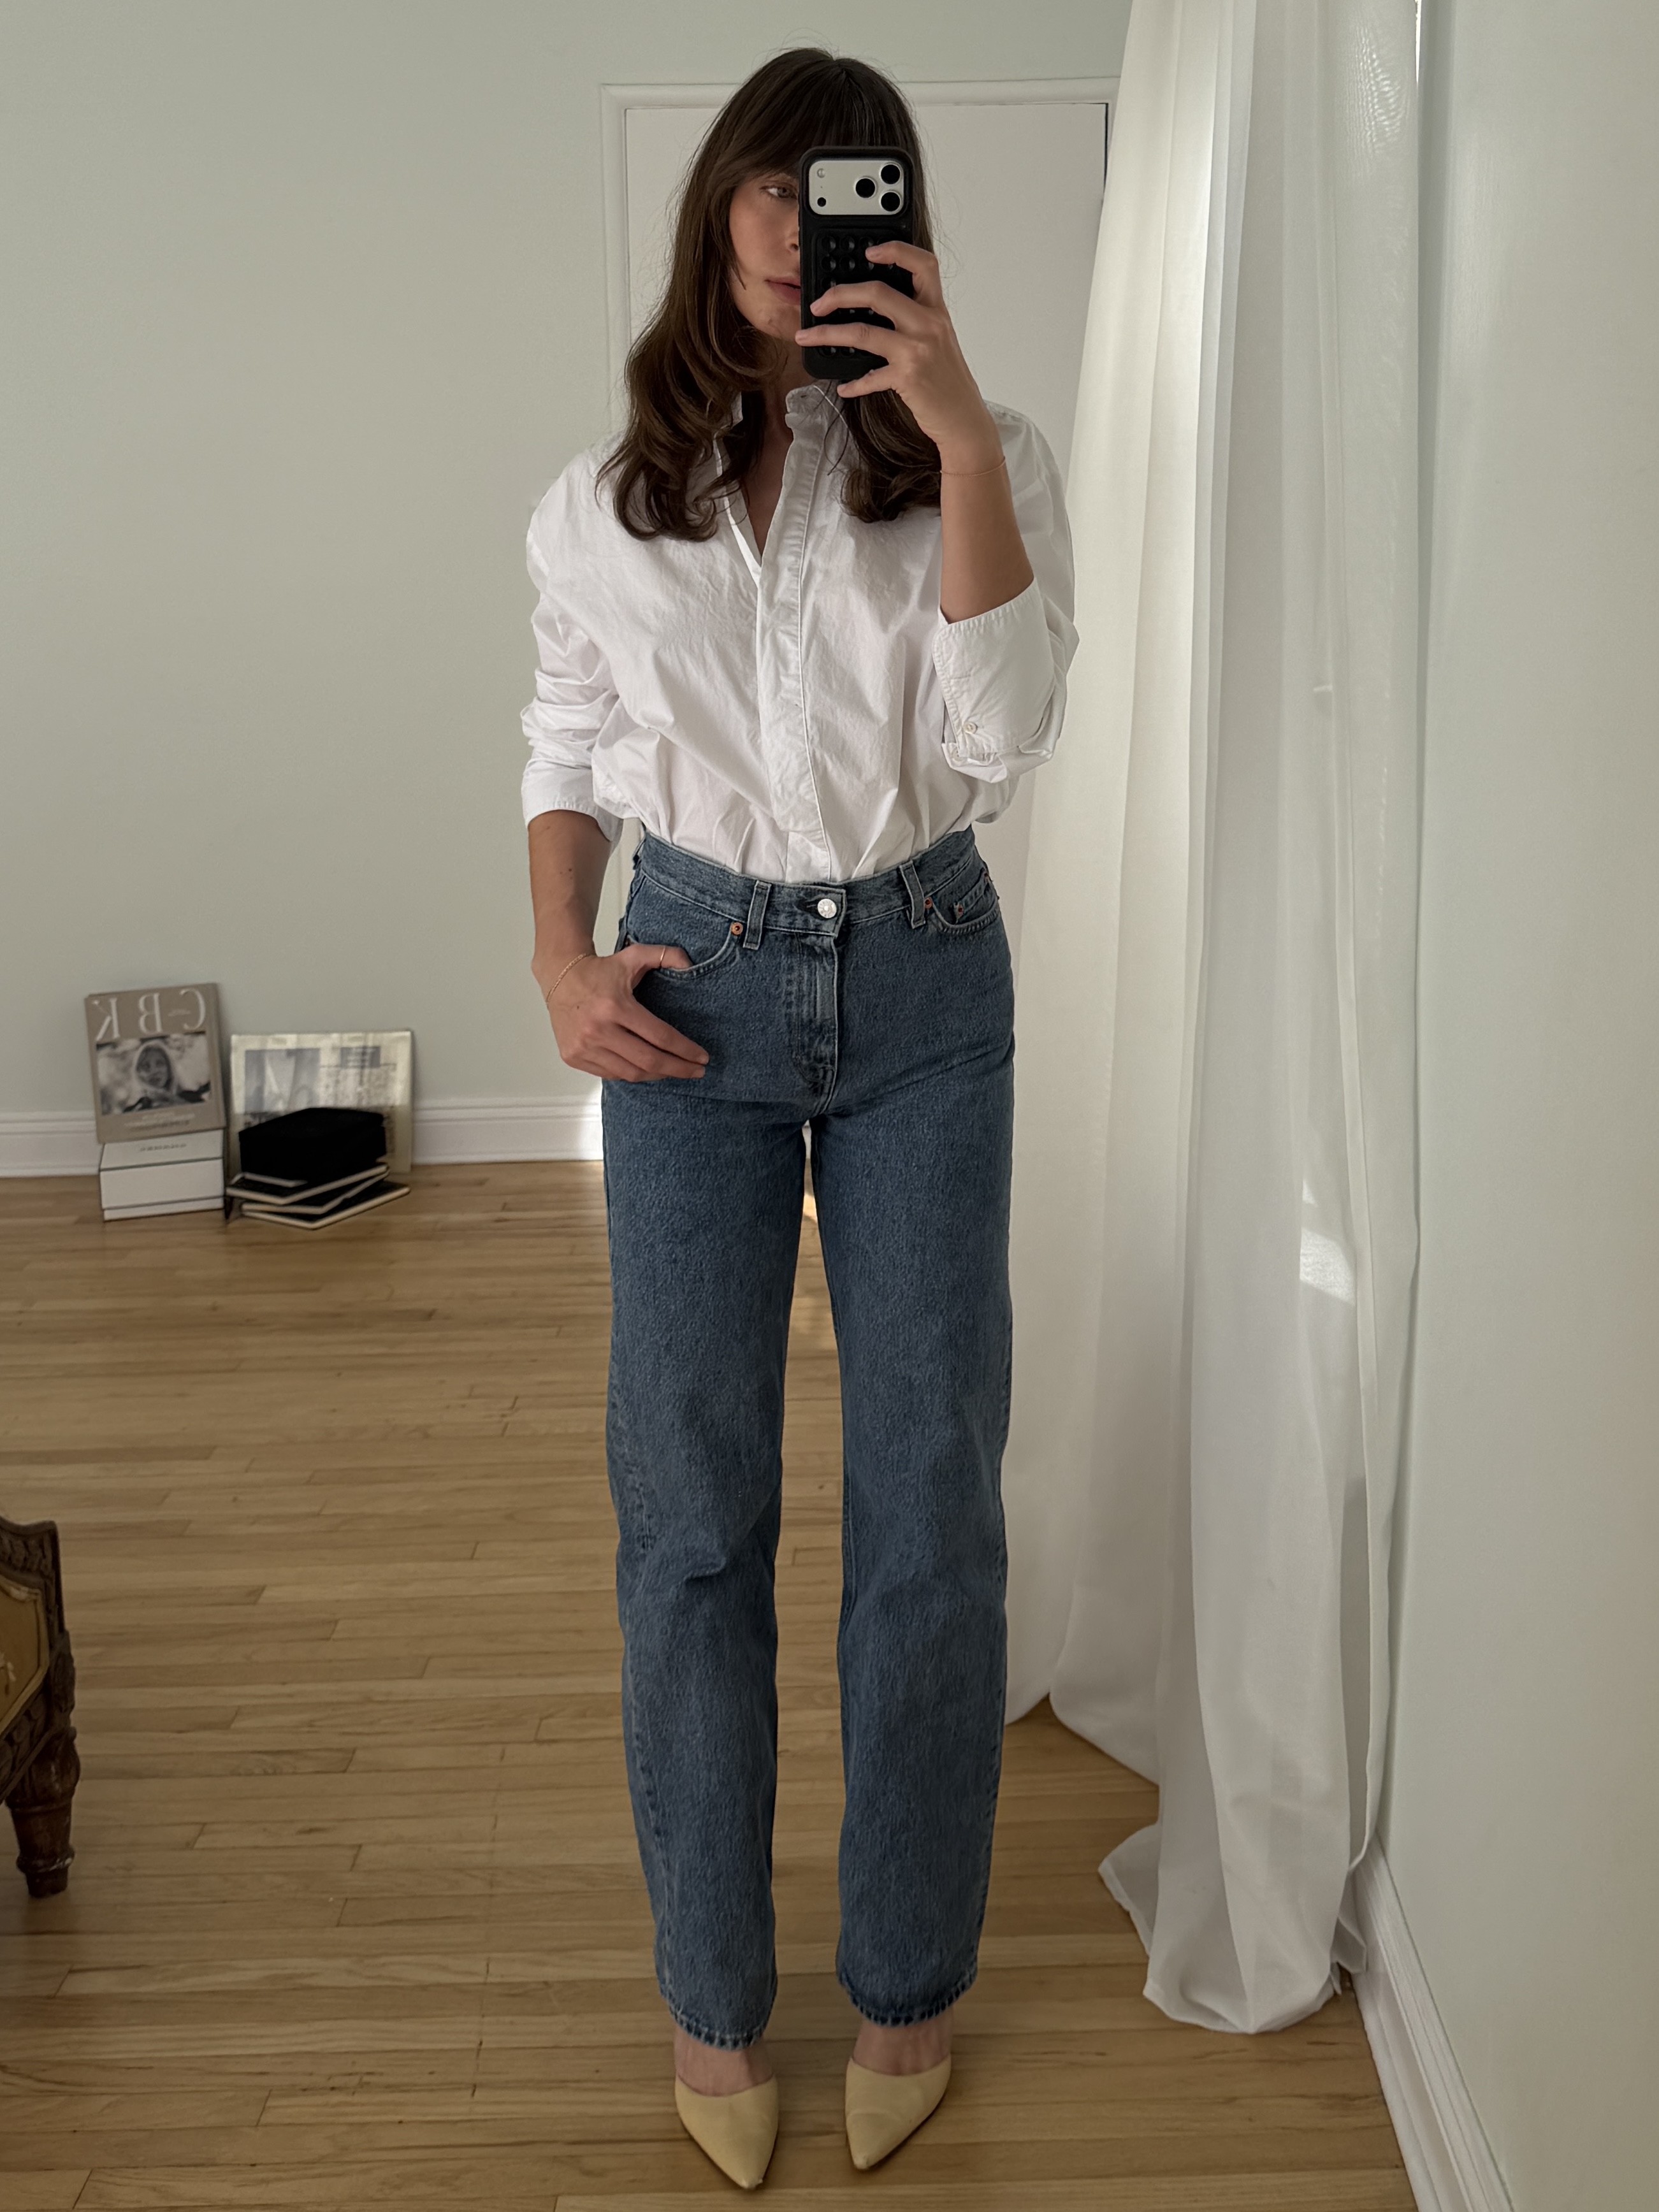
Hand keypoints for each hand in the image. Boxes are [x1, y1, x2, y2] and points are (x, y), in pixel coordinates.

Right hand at [536, 942, 709, 1081]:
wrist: (559, 976)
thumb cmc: (599, 970)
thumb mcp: (633, 955)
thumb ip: (665, 954)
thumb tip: (690, 963)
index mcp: (615, 1006)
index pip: (660, 1036)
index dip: (685, 1050)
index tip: (702, 1057)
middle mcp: (597, 1029)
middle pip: (648, 1061)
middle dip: (678, 1069)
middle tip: (697, 1071)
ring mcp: (583, 1046)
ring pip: (630, 1073)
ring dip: (657, 1075)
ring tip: (674, 1070)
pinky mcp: (573, 1056)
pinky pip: (611, 1074)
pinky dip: (632, 1074)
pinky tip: (647, 1069)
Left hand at [795, 241, 1002, 470]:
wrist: (963, 418)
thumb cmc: (948, 380)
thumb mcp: (939, 339)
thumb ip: (916, 319)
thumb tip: (878, 307)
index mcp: (936, 310)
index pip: (922, 264)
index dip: (895, 250)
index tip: (869, 251)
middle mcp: (928, 324)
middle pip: (878, 292)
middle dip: (840, 293)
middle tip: (818, 303)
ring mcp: (917, 350)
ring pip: (862, 331)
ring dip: (828, 333)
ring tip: (807, 335)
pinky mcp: (907, 377)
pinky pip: (869, 376)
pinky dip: (853, 382)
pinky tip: (842, 386)